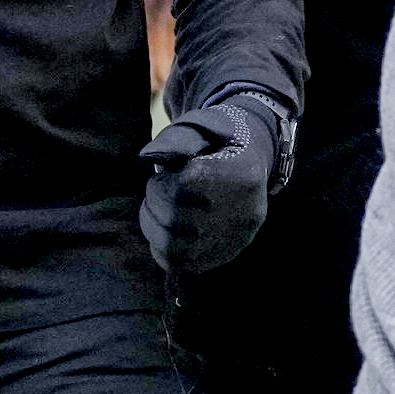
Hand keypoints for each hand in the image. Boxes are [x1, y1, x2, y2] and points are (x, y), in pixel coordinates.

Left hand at [137, 91, 291, 276]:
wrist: (248, 165)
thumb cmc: (218, 143)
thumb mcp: (202, 128)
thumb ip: (176, 138)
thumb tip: (146, 156)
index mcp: (243, 174)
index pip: (186, 188)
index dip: (163, 183)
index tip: (165, 175)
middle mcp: (245, 212)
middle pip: (177, 219)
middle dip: (154, 202)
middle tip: (158, 189)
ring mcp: (237, 238)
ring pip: (177, 248)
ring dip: (153, 227)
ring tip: (157, 209)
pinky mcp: (226, 255)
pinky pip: (182, 265)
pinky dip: (162, 248)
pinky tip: (164, 229)